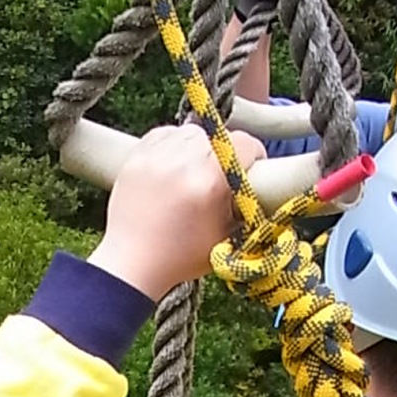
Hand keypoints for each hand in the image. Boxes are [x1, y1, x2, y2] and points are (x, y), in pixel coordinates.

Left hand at [88, 122, 237, 301]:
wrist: (132, 263)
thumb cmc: (182, 256)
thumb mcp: (229, 235)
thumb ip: (247, 203)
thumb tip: (264, 182)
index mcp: (210, 181)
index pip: (245, 143)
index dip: (254, 156)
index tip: (252, 168)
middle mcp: (183, 162)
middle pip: (218, 136)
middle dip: (226, 153)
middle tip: (222, 174)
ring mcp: (156, 157)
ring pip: (192, 132)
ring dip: (200, 146)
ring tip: (197, 169)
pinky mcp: (137, 157)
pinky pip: (165, 134)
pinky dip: (174, 144)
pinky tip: (176, 164)